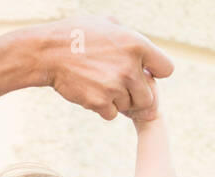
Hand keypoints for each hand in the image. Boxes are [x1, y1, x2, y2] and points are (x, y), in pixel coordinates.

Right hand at [43, 15, 172, 120]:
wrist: (48, 53)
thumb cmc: (76, 34)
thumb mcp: (107, 24)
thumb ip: (129, 36)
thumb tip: (142, 50)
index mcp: (137, 45)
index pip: (166, 69)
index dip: (155, 73)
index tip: (144, 73)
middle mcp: (130, 68)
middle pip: (149, 97)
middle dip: (137, 94)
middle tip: (120, 87)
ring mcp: (115, 87)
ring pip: (129, 106)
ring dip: (117, 100)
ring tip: (100, 85)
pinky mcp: (100, 103)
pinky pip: (111, 114)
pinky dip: (103, 108)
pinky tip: (92, 93)